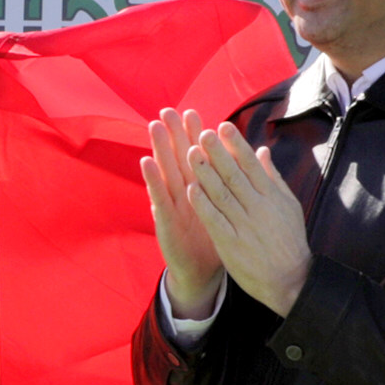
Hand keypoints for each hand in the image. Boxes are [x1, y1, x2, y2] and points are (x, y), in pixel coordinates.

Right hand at [143, 109, 224, 317]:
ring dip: (158, 149)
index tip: (193, 112)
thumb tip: (238, 162)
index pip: (198, 158)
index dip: (194, 136)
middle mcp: (183, 194)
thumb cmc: (212, 240)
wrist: (201, 274)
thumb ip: (229, 185)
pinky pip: (159, 199)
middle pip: (178, 159)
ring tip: (153, 126)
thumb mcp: (224, 210)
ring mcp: (172, 207)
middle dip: (173, 134)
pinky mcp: (165, 222)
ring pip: (165, 173)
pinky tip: (146, 162)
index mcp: (200, 189)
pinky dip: (152, 180)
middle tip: (168, 110)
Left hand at [183, 120, 312, 317]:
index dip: (236, 145)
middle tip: (201, 133)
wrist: (290, 279)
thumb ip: (272, 177)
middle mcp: (257, 207)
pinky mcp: (231, 244)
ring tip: (190, 153)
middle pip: (234, 175)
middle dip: (217, 153)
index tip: (223, 126)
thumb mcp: (287, 205)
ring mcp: (244, 226)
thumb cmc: (288, 240)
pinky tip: (191, 189)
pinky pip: (215, 221)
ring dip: (206, 173)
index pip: (251, 165)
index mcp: (271, 196)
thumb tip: (262, 150)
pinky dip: (203, 205)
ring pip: (222, 194)